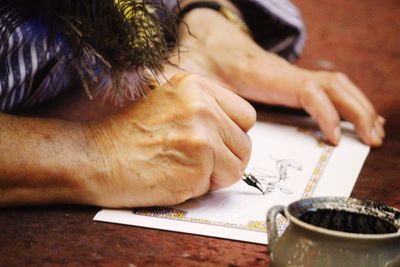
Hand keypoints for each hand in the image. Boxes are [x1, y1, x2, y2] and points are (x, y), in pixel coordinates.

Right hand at [83, 73, 255, 207]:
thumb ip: (205, 109)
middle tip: (194, 160)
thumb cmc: (125, 135)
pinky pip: (217, 185)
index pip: (246, 115)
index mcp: (196, 86)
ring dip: (215, 175)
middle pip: (245, 143)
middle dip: (225, 157)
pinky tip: (173, 177)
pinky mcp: (198, 167)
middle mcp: (203, 107)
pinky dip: (199, 188)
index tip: (214, 142)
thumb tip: (235, 131)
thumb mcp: (167, 103)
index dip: (231, 134)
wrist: (92, 157)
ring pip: (238, 166)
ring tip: (183, 168)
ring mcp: (202, 136)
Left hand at [163, 8, 384, 146]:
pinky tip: (350, 119)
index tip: (330, 138)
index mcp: (263, 74)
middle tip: (373, 137)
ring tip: (374, 130)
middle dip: (356, 109)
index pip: (306, 91)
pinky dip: (344, 102)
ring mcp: (287, 74)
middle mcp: (282, 73)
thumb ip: (165, 83)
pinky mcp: (286, 79)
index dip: (324, 113)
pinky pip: (324, 87)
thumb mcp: (181, 73)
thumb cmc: (197, 56)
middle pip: (333, 85)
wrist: (205, 34)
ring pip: (335, 83)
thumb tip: (147, 90)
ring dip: (357, 105)